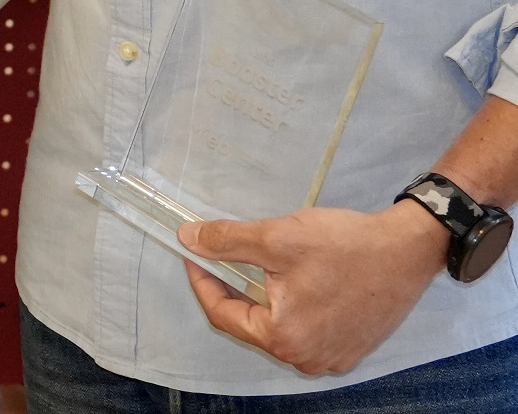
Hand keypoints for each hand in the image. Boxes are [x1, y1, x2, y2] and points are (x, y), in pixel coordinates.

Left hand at [178, 201, 446, 374]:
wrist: (408, 250)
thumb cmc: (345, 246)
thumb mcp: (276, 239)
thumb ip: (227, 242)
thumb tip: (187, 239)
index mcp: (285, 339)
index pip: (223, 314)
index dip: (203, 280)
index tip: (194, 253)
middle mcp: (307, 359)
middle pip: (250, 324)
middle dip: (233, 289)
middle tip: (222, 256)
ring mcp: (332, 357)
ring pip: (277, 327)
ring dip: (262, 297)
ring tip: (257, 265)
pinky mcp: (350, 347)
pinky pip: (304, 330)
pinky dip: (289, 307)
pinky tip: (291, 279)